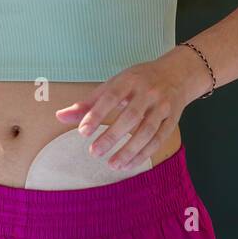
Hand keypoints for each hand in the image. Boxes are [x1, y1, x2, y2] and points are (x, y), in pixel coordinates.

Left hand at [55, 50, 201, 169]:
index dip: (96, 114)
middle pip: (131, 116)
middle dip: (112, 135)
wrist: (177, 74)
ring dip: (130, 150)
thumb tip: (60, 116)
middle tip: (94, 152)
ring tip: (112, 164)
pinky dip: (144, 154)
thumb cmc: (138, 81)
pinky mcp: (173, 119)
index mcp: (129, 80)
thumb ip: (87, 104)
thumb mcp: (113, 85)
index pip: (111, 97)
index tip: (83, 132)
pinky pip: (159, 139)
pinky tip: (129, 165)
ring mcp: (163, 106)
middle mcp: (148, 92)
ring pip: (148, 130)